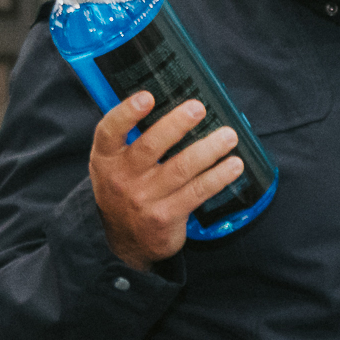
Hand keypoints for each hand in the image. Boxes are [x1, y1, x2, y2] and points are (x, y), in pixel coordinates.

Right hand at [89, 93, 245, 271]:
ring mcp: (144, 199)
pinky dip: (218, 177)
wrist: (127, 242)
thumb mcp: (115, 165)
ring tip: (229, 136)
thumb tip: (172, 102)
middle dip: (177, 124)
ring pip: (181, 168)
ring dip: (209, 149)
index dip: (127, 112)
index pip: (110, 131)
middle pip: (151, 146)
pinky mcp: (166, 217)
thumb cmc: (126, 189)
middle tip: (198, 108)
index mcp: (106, 158)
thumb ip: (131, 137)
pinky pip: (197, 192)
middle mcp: (122, 178)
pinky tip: (233, 165)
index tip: (147, 97)